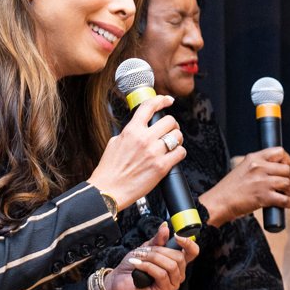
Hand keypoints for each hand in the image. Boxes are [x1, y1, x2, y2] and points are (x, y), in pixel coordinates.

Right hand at [88, 94, 181, 208]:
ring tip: (172, 144)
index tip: (168, 100)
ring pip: (178, 135)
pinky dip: (179, 153)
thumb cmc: (109, 170)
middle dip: (172, 125)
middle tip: (170, 130)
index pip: (149, 106)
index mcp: (131, 130)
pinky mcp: (161, 167)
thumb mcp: (115, 142)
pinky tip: (173, 156)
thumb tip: (138, 128)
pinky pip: (180, 153)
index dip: (161, 100)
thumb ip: (129, 132)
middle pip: (170, 121)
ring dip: (177, 139)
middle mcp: (144, 139)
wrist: (108, 190)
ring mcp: (154, 152)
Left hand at [104, 224, 198, 289]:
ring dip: (152, 258)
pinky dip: (147, 267)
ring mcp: (172, 284)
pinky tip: (137, 265)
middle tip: (143, 251)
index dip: (189, 243)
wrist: (118, 279)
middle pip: (179, 257)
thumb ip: (158, 239)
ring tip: (138, 258)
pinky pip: (161, 274)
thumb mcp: (146, 248)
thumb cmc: (133, 264)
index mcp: (177, 262)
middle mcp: (178, 274)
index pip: (193, 252)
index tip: (177, 236)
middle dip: (159, 251)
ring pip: (171, 266)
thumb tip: (165, 226)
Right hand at [198, 146, 289, 225]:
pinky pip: (285, 199)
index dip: (286, 160)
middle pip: (287, 169)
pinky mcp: (263, 197)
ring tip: (283, 194)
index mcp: (254, 158)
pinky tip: (284, 204)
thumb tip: (276, 169)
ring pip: (287, 183)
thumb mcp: (243, 168)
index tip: (285, 167)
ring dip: (289, 191)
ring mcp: (262, 182)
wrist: (219, 202)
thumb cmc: (230, 189)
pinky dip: (288, 203)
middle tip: (285, 185)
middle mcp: (259, 168)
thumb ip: (258, 166)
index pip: (279, 152)